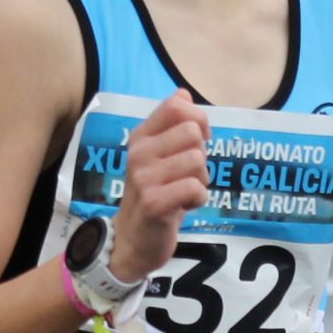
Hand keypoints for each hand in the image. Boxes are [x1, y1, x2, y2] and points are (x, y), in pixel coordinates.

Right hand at [111, 91, 210, 282]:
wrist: (132, 239)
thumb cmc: (153, 194)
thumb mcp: (159, 156)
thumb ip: (172, 126)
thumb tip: (183, 93)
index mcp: (141, 136)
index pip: (177, 105)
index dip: (199, 121)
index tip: (195, 142)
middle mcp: (139, 152)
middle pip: (193, 132)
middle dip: (200, 156)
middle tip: (185, 175)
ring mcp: (144, 177)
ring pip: (198, 161)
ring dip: (200, 180)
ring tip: (183, 192)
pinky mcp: (154, 202)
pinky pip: (196, 188)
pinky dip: (198, 200)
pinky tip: (183, 207)